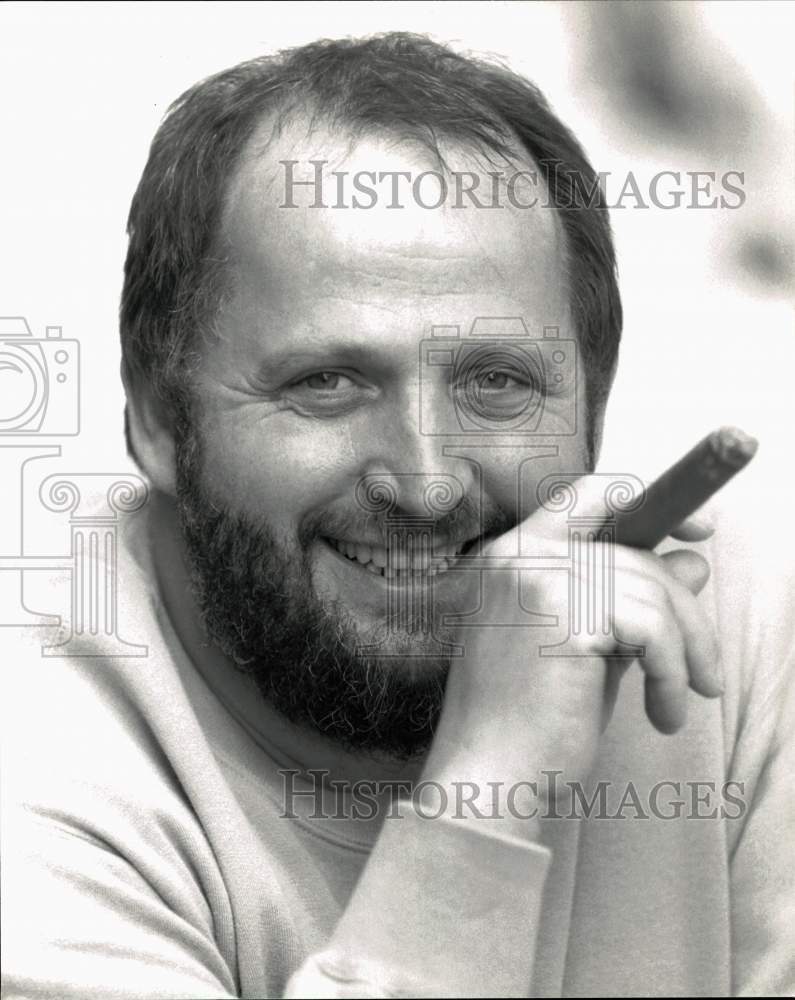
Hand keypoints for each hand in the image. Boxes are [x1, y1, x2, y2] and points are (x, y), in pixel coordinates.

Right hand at [422, 475, 721, 830]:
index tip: (698, 530)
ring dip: (684, 653)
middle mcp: (520, 555)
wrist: (491, 776)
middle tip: (705, 672)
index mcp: (514, 556)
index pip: (589, 496)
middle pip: (635, 552)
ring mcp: (538, 580)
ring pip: (653, 591)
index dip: (649, 503)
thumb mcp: (591, 647)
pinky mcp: (564, 616)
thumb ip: (632, 599)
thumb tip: (693, 563)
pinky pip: (652, 629)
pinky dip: (672, 674)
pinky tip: (663, 713)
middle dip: (685, 612)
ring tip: (676, 703)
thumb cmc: (531, 720)